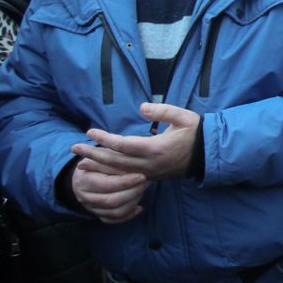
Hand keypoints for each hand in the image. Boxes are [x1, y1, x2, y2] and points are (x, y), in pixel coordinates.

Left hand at [71, 103, 201, 179]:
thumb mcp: (184, 117)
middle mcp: (149, 164)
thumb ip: (163, 110)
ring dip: (99, 166)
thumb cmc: (196, 133)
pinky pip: (126, 176)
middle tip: (74, 147)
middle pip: (115, 161)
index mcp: (155, 148)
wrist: (208, 155)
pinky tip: (102, 169)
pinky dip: (111, 173)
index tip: (89, 131)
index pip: (122, 145)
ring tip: (82, 161)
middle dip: (93, 154)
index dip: (104, 139)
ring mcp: (149, 172)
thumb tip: (142, 107)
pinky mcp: (151, 176)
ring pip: (119, 172)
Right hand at [71, 157, 148, 223]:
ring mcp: (91, 208)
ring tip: (143, 190)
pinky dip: (128, 215)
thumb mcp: (102, 157)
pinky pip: (115, 220)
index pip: (107, 185)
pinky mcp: (98, 215)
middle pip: (112, 201)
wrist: (85, 174)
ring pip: (115, 212)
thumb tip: (129, 165)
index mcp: (84, 181)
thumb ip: (113, 161)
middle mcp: (84, 197)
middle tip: (146, 182)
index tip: (142, 176)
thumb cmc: (97, 161)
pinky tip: (139, 207)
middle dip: (133, 192)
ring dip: (133, 202)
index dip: (126, 182)